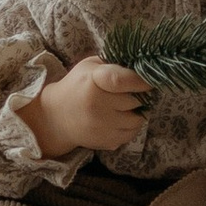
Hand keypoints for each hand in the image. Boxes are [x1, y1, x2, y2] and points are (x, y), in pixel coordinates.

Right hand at [32, 57, 153, 157]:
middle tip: (136, 92)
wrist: (56, 117)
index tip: (149, 80)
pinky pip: (131, 134)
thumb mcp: (89, 67)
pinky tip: (121, 119)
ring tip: (128, 106)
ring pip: (137, 120)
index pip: (122, 81)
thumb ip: (113, 64)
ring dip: (137, 112)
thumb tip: (141, 66)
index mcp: (92, 83)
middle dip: (140, 96)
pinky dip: (131, 126)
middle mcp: (97, 106)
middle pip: (135, 101)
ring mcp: (102, 127)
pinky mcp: (105, 142)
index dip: (140, 81)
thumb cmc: (76, 86)